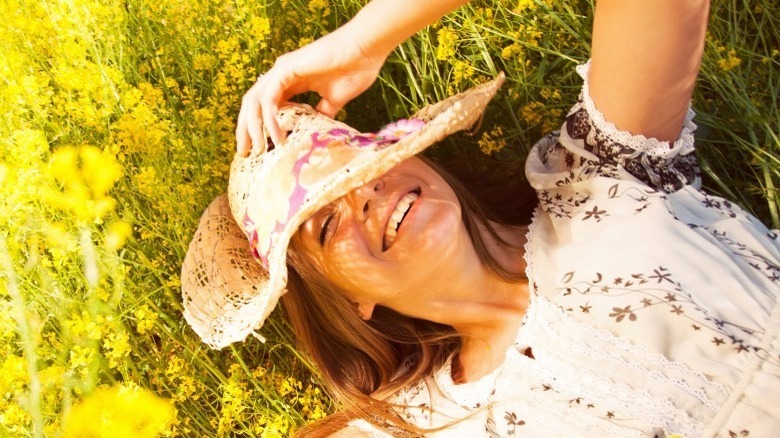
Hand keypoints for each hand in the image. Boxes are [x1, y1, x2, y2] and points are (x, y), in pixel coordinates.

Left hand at [236, 28, 387, 154]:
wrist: (365, 51)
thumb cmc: (354, 69)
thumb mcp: (335, 99)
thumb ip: (322, 113)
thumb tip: (318, 129)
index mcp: (290, 81)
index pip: (265, 106)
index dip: (258, 127)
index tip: (258, 149)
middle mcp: (280, 75)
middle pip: (252, 105)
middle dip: (246, 129)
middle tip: (244, 153)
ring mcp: (281, 70)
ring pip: (255, 102)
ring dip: (253, 127)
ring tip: (258, 149)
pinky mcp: (286, 69)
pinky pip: (269, 98)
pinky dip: (270, 119)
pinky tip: (276, 136)